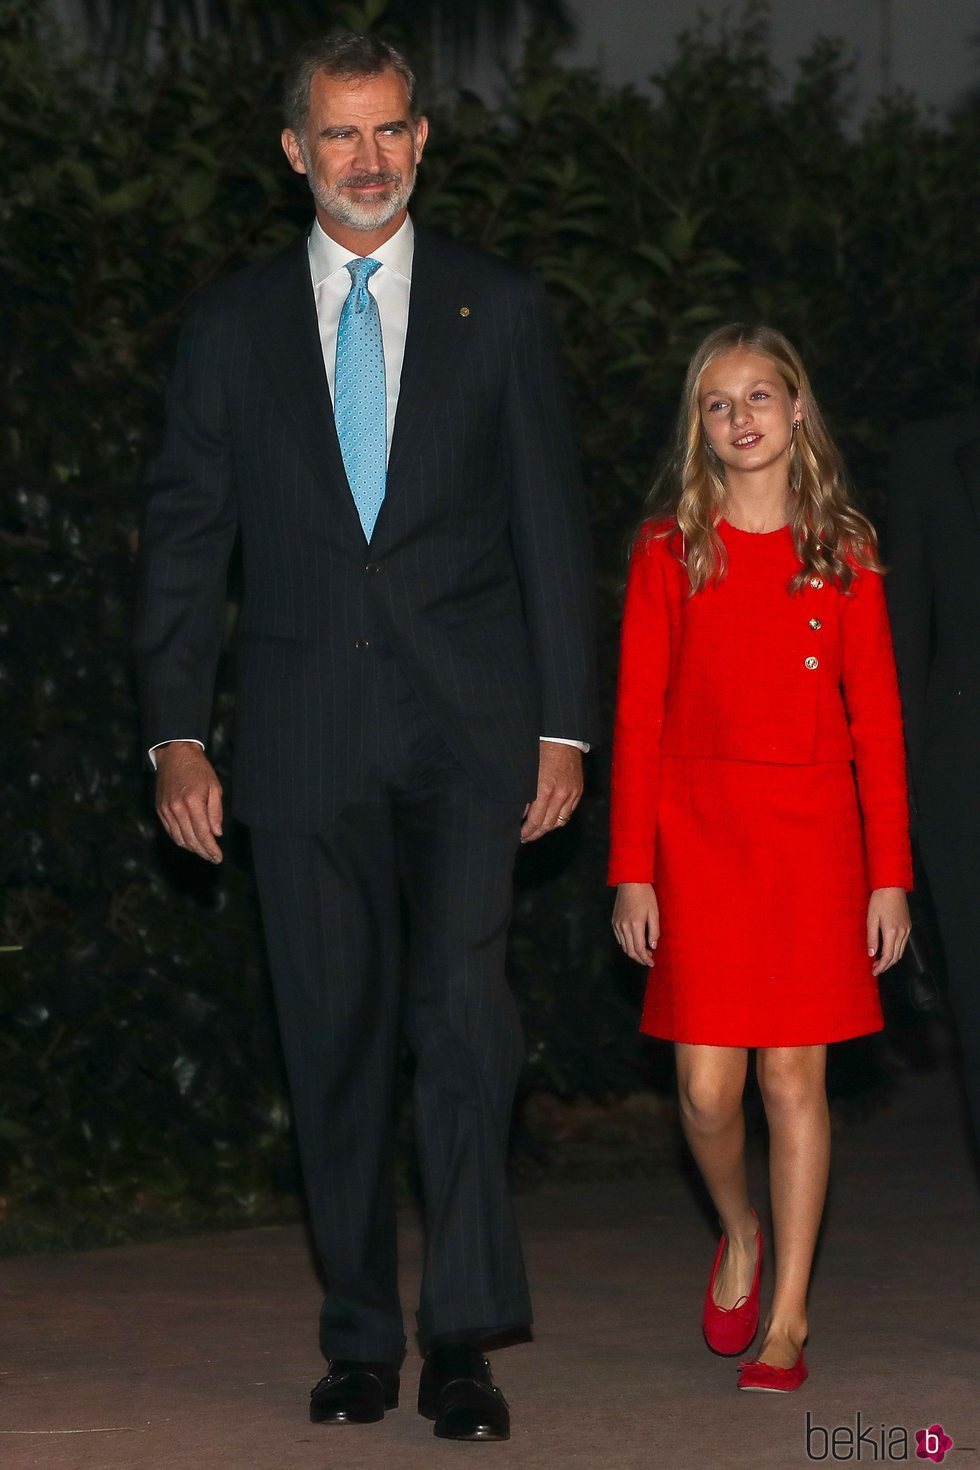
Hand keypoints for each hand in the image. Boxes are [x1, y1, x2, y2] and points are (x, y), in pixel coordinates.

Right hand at [155, 742, 223, 862]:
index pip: (203, 834)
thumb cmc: (199, 769)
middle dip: (203, 852)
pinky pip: (170, 831)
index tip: (218, 858)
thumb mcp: (214, 787)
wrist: (175, 754)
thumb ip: (215, 812)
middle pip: (191, 840)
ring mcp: (166, 810)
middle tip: (213, 858)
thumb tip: (216, 833)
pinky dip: (180, 840)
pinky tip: (190, 841)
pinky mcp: (160, 809)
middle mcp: (177, 809)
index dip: (211, 849)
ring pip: (179, 839)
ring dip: (192, 848)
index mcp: (193, 803)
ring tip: (204, 851)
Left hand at [520, 742, 582, 842]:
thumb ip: (524, 795)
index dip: (526, 832)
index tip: (519, 836)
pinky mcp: (578, 791)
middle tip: (525, 838)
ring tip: (537, 831)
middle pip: (548, 825)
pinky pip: (569, 812)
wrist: (561, 737)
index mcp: (544, 790)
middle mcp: (560, 795)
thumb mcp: (526, 772)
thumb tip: (520, 813)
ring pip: (560, 821)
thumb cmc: (540, 751)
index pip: (535, 821)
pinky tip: (551, 820)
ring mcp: (571, 794)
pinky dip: (559, 819)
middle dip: (535, 834)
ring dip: (547, 828)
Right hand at [613, 883, 659, 965]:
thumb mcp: (654, 912)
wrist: (630, 881)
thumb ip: (654, 931)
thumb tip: (652, 946)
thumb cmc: (645, 895)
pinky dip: (626, 945)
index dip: (645, 959)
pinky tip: (634, 944)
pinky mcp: (614, 921)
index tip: (652, 963)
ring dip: (633, 953)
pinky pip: (619, 939)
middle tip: (648, 961)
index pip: (639, 949)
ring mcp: (617, 924)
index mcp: (635, 925)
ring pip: (624, 946)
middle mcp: (623, 927)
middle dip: (639, 959)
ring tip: (643, 953)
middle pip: (630, 950)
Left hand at [867, 886, 910, 974]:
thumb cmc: (879, 901)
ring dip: (891, 960)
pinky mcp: (908, 926)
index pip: (887, 956)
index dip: (881, 966)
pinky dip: (896, 951)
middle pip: (896, 957)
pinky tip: (888, 951)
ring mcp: (907, 930)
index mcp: (891, 932)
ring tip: (880, 963)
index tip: (874, 971)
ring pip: (901, 952)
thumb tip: (872, 954)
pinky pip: (903, 944)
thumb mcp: (871, 919)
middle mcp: (902, 933)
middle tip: (875, 970)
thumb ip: (872, 938)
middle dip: (886, 966)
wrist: (892, 886)